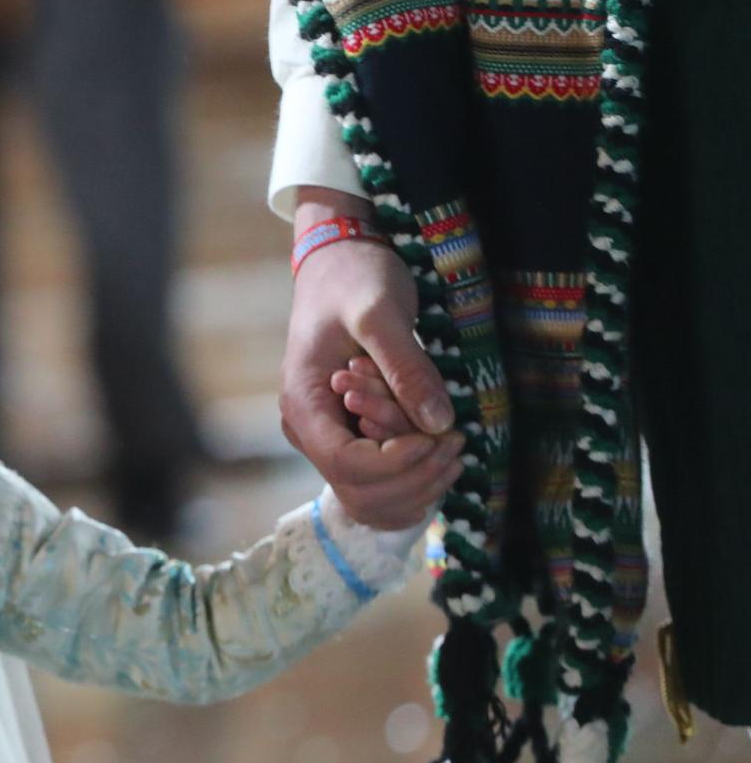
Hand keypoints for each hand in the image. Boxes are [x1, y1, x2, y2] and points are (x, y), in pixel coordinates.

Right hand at [284, 189, 456, 529]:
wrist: (341, 265)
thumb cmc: (355, 280)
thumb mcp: (380, 314)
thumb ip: (405, 368)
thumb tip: (437, 424)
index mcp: (304, 404)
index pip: (346, 464)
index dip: (398, 462)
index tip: (440, 435)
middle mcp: (310, 431)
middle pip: (358, 491)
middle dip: (414, 476)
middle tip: (457, 440)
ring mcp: (329, 438)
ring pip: (369, 498)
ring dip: (416, 486)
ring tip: (453, 448)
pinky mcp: (352, 437)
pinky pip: (379, 485)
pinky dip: (413, 484)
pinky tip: (440, 455)